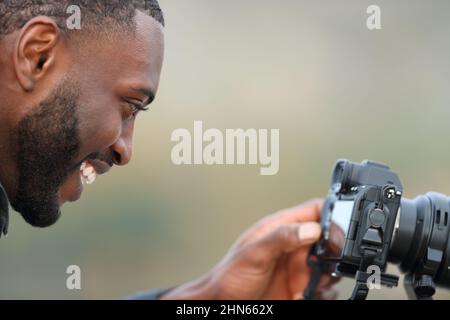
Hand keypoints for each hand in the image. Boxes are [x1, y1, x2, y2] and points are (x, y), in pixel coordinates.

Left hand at [161, 199, 338, 299]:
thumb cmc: (229, 275)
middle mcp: (293, 246)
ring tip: (317, 281)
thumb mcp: (254, 252)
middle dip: (336, 250)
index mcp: (282, 228)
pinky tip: (310, 295)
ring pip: (331, 264)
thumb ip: (281, 237)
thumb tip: (311, 229)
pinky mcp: (301, 287)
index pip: (315, 211)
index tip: (338, 232)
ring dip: (332, 273)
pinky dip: (325, 291)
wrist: (223, 304)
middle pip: (329, 239)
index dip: (332, 216)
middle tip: (331, 262)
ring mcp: (298, 266)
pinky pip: (325, 287)